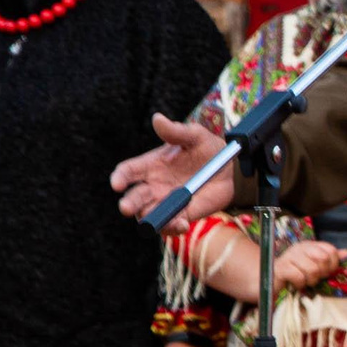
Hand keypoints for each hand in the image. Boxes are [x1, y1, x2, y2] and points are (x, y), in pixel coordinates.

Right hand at [112, 115, 234, 225]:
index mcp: (150, 164)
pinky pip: (170, 226)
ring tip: (165, 217)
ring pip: (148, 216)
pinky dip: (172, 227)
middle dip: (128, 203)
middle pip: (133, 197)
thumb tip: (158, 119)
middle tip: (127, 208)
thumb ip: (176, 131)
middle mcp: (153, 186)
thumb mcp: (195, 136)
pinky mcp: (180, 215)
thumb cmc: (207, 148)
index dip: (119, 178)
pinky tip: (182, 224)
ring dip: (151, 220)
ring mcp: (165, 202)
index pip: (127, 172)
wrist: (230, 169)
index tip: (117, 183)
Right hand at [273, 240, 345, 290]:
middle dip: (321, 273)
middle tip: (313, 277)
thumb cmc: (294, 273)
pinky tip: (295, 283)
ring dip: (310, 280)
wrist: (269, 280)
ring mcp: (290, 256)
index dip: (332, 264)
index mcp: (309, 245)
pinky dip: (300, 284)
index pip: (331, 251)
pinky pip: (300, 277)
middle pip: (323, 259)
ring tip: (304, 280)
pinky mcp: (282, 268)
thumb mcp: (313, 265)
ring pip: (312, 270)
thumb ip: (330, 259)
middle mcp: (300, 248)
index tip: (325, 272)